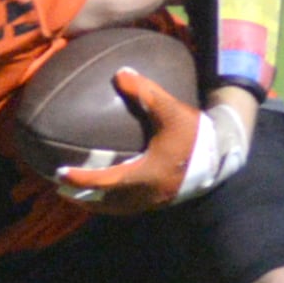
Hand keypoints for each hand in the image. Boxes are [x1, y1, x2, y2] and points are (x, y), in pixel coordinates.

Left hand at [53, 69, 244, 215]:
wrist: (222, 153)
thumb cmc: (195, 134)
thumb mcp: (171, 110)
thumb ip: (146, 92)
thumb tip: (120, 74)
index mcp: (146, 176)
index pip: (106, 182)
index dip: (81, 180)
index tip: (60, 174)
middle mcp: (149, 194)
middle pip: (107, 203)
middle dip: (83, 198)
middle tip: (61, 188)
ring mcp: (156, 200)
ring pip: (119, 208)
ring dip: (98, 203)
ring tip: (80, 195)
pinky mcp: (163, 199)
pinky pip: (131, 206)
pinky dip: (115, 202)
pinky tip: (110, 192)